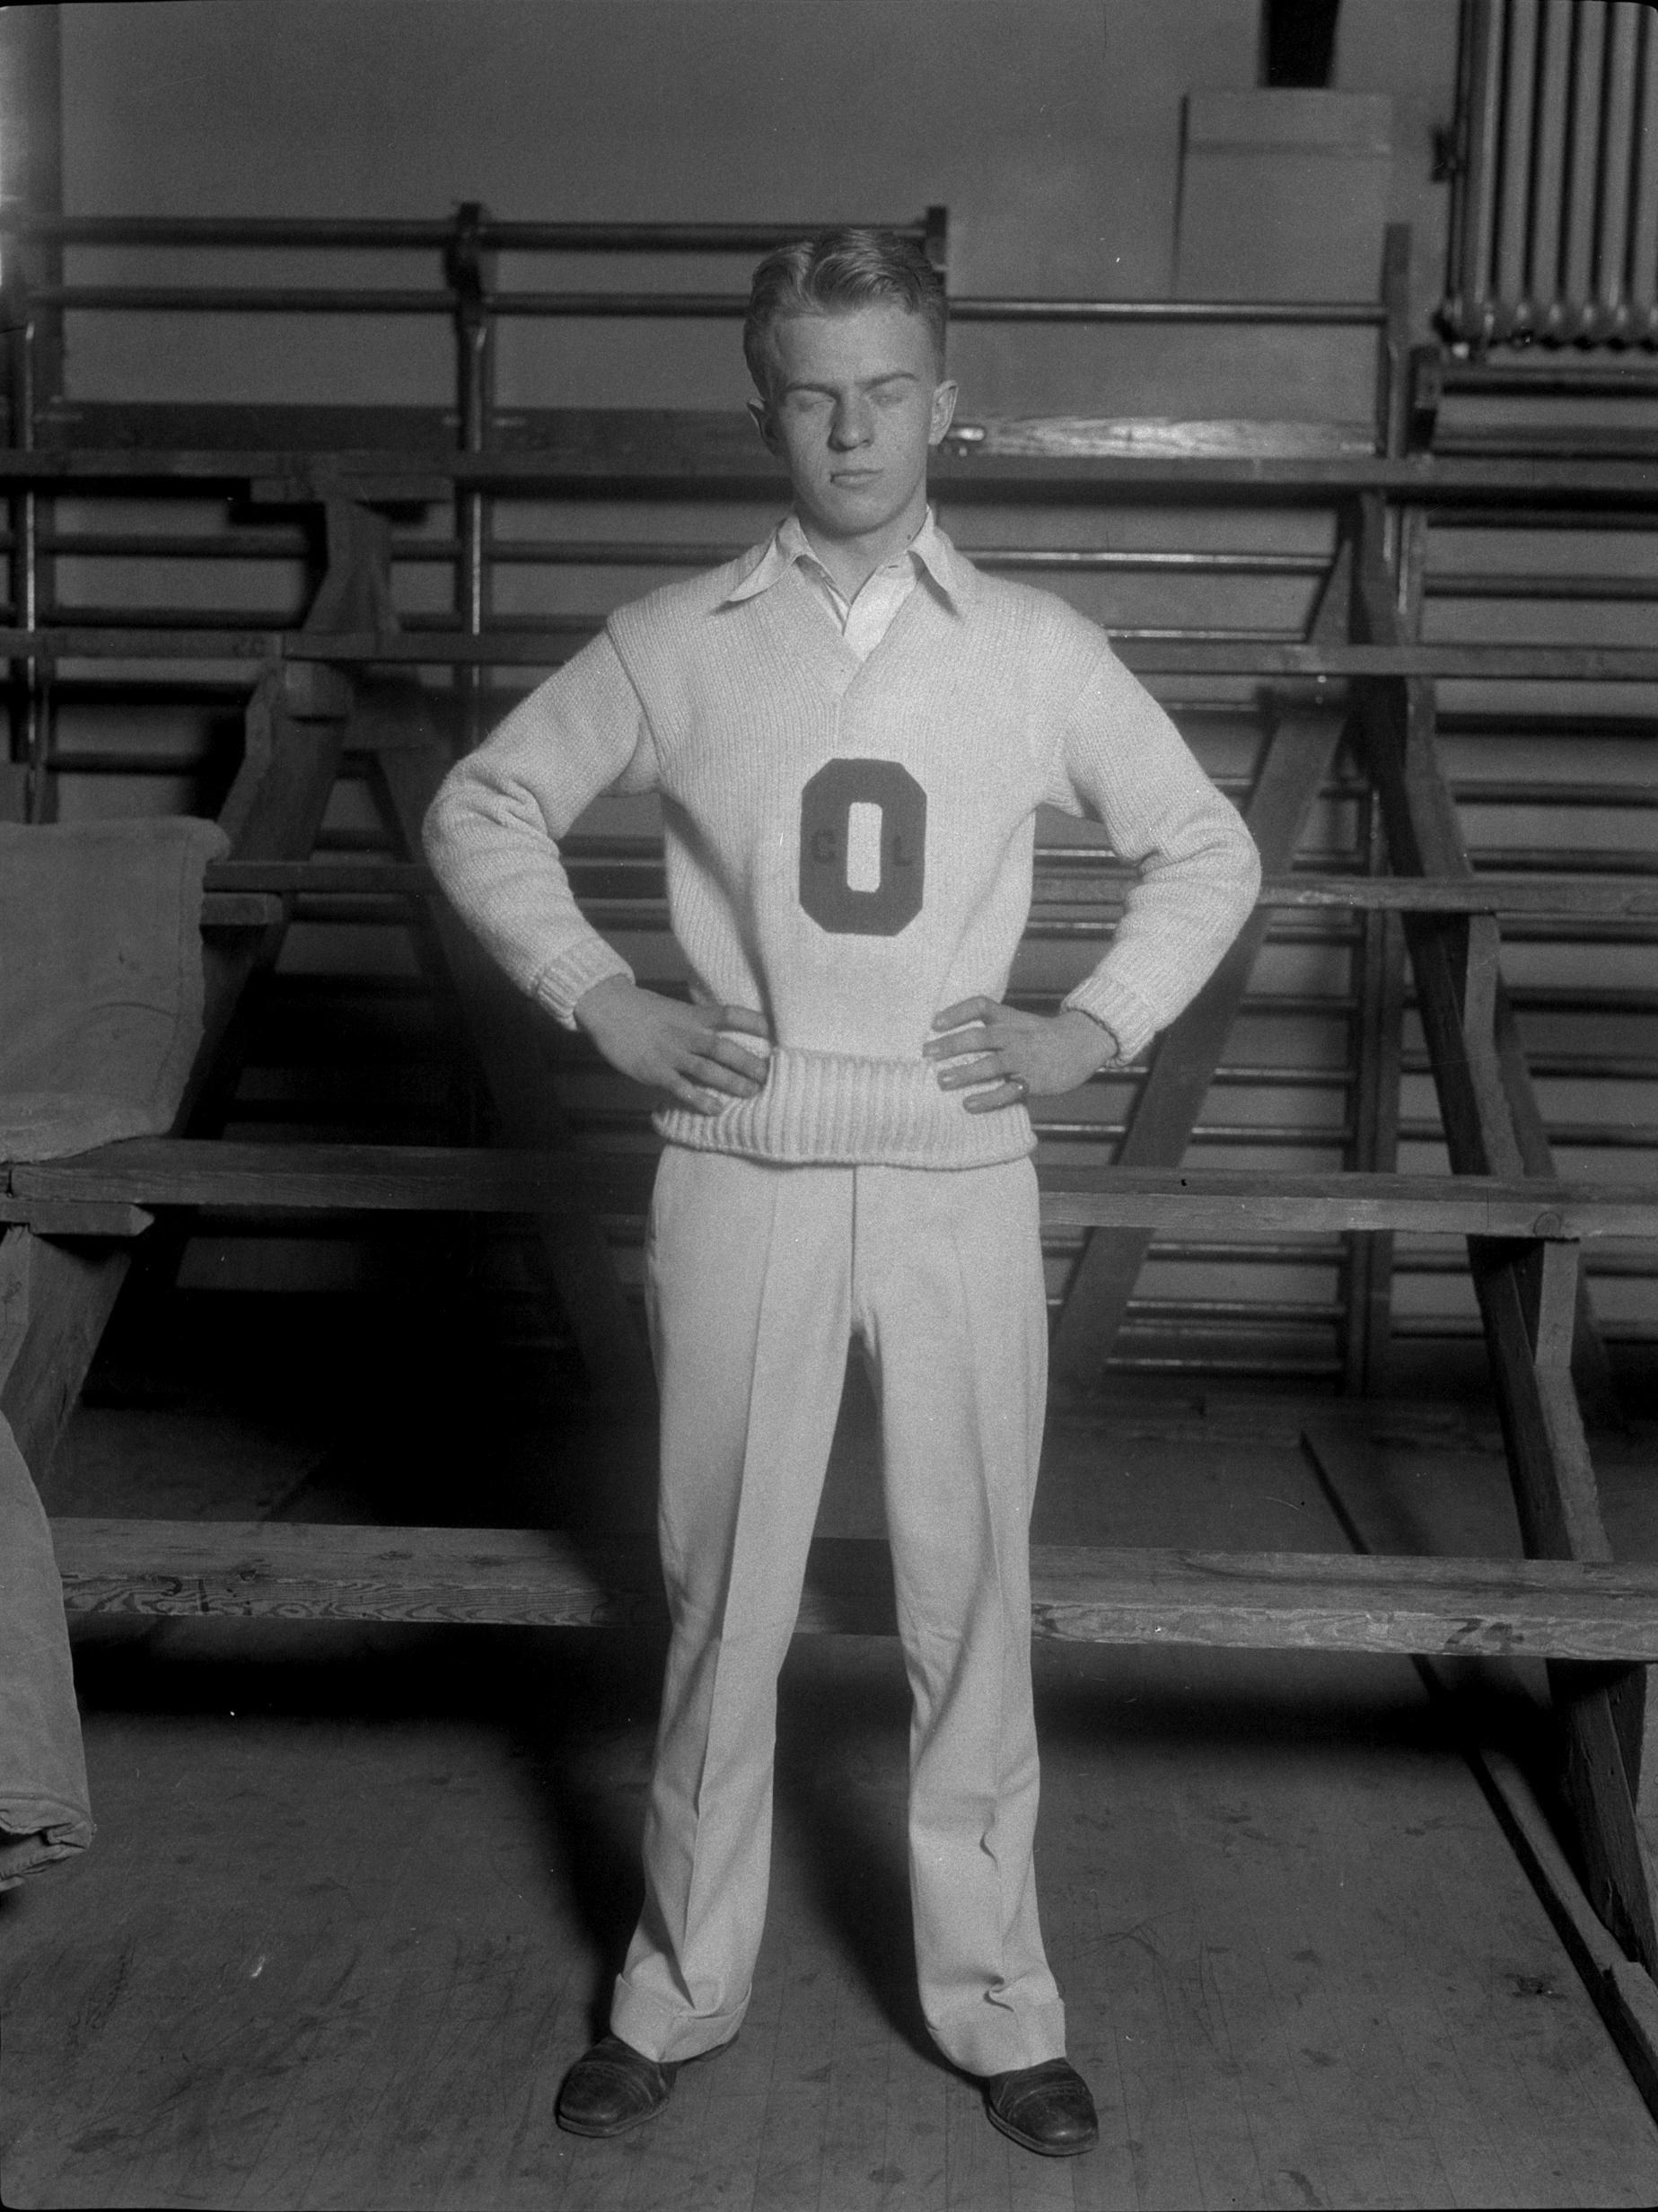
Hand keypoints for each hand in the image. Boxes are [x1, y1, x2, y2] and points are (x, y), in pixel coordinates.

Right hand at [575, 976, 770, 1114]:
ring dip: (732, 1083)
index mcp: (691, 1015)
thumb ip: (696, 1020)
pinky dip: (700, 1099)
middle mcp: (685, 1033)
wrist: (607, 1008)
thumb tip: (722, 1030)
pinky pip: (681, 1088)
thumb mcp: (673, 1008)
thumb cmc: (641, 1009)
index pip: (729, 1015)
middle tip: (770, 1075)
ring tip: (753, 1093)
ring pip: (707, 1070)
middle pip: (724, 1048)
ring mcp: (669, 1053)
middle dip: (749, 1063)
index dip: (753, 1022)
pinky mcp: (654, 1071)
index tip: (774, 1031)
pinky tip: (717, 1109)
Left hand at [924, 997, 1114, 1114]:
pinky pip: (1008, 1091)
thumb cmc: (1042, 1036)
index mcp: (1009, 1018)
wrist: (1082, 1043)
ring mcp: (1024, 1059)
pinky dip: (988, 1098)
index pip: (981, 1006)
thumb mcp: (1019, 1022)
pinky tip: (969, 1104)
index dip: (957, 1012)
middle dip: (952, 1045)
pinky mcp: (1034, 1081)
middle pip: (981, 1036)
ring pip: (992, 1064)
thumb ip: (992, 1028)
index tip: (935, 1022)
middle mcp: (1015, 1036)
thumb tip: (951, 1041)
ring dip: (966, 1072)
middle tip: (927, 1053)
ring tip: (942, 1080)